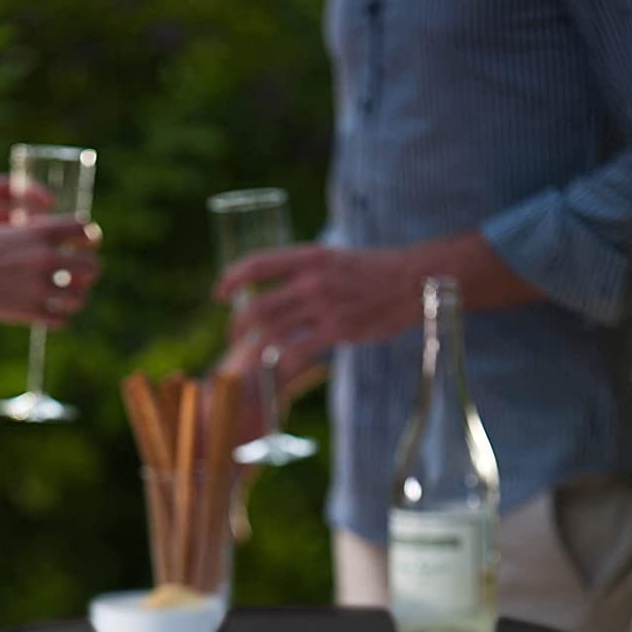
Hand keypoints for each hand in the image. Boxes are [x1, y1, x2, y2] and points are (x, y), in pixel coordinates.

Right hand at [0, 215, 100, 326]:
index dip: (89, 237)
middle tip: (82, 274)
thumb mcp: (5, 229)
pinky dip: (61, 319)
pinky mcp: (29, 312)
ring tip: (70, 298)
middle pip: (92, 266)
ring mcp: (37, 287)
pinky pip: (62, 321)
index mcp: (38, 231)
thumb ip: (33, 233)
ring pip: (80, 298)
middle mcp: (43, 257)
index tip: (87, 243)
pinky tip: (53, 314)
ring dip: (78, 298)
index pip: (84, 229)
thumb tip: (55, 237)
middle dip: (90, 270)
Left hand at [215, 243, 417, 372]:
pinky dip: (280, 366)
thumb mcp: (334, 259)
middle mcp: (311, 279)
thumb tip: (279, 290)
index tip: (219, 294)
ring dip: (252, 352)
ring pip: (271, 333)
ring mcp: (323, 305)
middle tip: (232, 339)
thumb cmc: (373, 272)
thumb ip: (306, 272)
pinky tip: (277, 374)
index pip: (257, 263)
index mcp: (308, 257)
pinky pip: (296, 353)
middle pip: (257, 306)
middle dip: (236, 326)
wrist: (412, 281)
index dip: (232, 278)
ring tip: (247, 362)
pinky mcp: (337, 330)